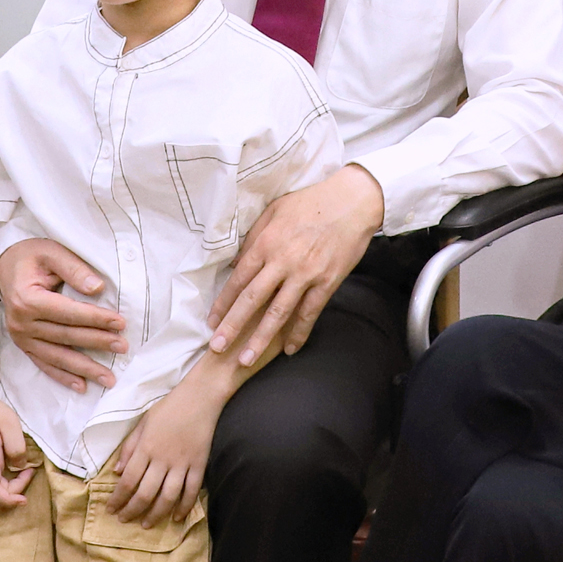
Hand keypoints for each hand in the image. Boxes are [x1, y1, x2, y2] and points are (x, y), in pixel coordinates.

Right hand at [0, 238, 129, 391]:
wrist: (5, 266)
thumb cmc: (32, 257)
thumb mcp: (52, 252)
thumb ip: (74, 269)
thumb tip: (98, 289)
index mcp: (27, 299)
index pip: (69, 313)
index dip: (96, 319)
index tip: (120, 323)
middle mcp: (21, 323)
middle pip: (66, 336)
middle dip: (97, 343)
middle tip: (123, 347)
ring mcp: (20, 338)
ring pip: (57, 356)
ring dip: (84, 368)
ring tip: (109, 378)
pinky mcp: (23, 346)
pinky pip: (44, 364)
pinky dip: (63, 376)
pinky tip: (82, 386)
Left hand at [109, 377, 216, 525]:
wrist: (201, 396)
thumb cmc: (169, 407)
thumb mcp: (143, 422)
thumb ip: (129, 447)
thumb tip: (116, 472)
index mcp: (146, 447)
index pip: (128, 480)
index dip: (118, 498)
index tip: (111, 510)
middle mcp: (162, 459)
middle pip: (145, 493)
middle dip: (132, 510)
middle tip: (124, 521)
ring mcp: (182, 463)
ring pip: (167, 497)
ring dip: (155, 514)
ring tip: (146, 525)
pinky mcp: (199, 464)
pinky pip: (192, 491)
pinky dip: (184, 506)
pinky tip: (176, 517)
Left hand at [207, 164, 382, 364]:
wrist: (351, 201)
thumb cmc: (310, 202)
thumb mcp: (274, 211)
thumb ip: (254, 237)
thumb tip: (237, 262)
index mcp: (267, 242)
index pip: (238, 279)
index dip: (223, 303)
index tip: (211, 322)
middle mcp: (283, 261)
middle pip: (252, 300)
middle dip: (232, 326)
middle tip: (217, 348)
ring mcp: (306, 274)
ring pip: (278, 313)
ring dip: (260, 339)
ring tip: (246, 360)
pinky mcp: (327, 281)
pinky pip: (310, 313)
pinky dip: (299, 333)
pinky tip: (289, 349)